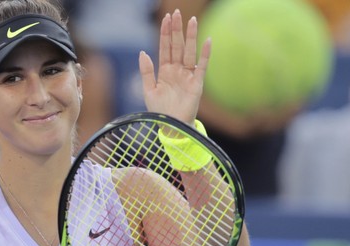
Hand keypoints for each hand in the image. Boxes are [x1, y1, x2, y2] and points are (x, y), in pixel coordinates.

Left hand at [139, 10, 210, 124]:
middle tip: (176, 13)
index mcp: (165, 71)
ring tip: (192, 21)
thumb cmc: (160, 111)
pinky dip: (205, 54)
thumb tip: (142, 52)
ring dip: (190, 37)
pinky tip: (207, 41)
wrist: (171, 127)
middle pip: (177, 46)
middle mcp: (177, 70)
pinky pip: (201, 66)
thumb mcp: (148, 90)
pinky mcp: (197, 84)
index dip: (165, 34)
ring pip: (189, 52)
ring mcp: (187, 76)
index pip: (165, 48)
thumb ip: (146, 71)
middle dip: (176, 30)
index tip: (165, 18)